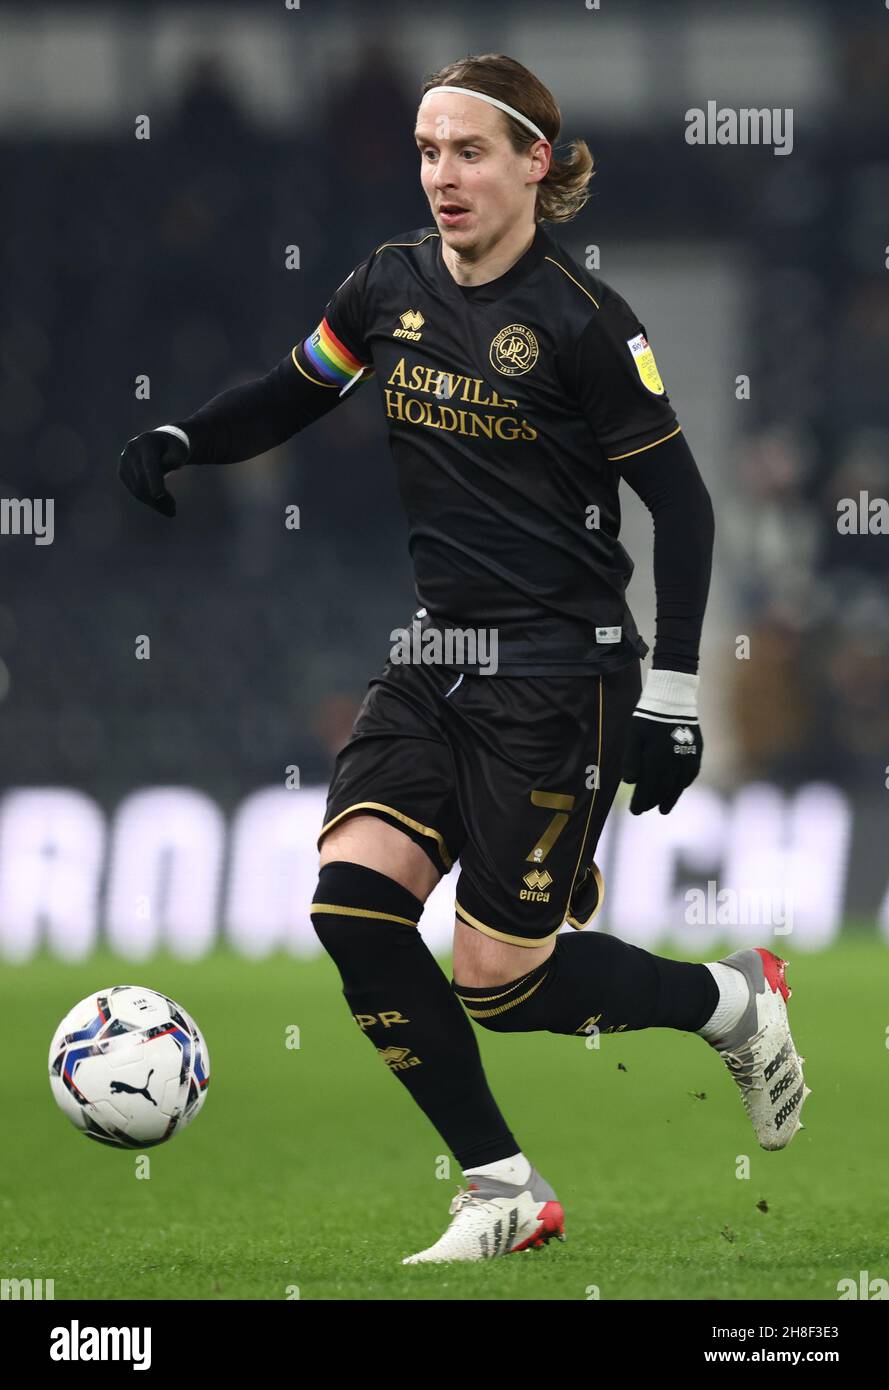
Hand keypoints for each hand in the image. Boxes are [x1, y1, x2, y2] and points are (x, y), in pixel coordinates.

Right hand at [118, 427, 188, 516]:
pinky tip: (161, 505)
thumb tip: (169, 464)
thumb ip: (176, 456)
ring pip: (137, 489)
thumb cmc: (174, 446)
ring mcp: (124, 461)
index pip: (149, 465)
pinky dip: (148, 501)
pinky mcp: (123, 472)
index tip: (159, 496)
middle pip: (142, 480)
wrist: (161, 443)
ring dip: (154, 503)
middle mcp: (132, 450)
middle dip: (158, 498)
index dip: (154, 481)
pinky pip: (134, 491)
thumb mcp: (180, 448)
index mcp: (146, 442)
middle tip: (173, 511)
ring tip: (171, 510)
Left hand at [621, 669, 701, 813]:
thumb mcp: (634, 735)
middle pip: (663, 789)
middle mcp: (673, 762)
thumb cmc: (648, 716)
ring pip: (678, 785)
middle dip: (653, 802)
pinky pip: (691, 773)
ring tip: (663, 809)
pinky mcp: (696, 751)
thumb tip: (631, 782)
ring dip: (670, 798)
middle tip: (645, 810)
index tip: (634, 812)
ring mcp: (687, 757)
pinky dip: (684, 784)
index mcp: (655, 759)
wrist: (673, 698)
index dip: (641, 801)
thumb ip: (631, 759)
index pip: (648, 787)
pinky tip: (678, 788)